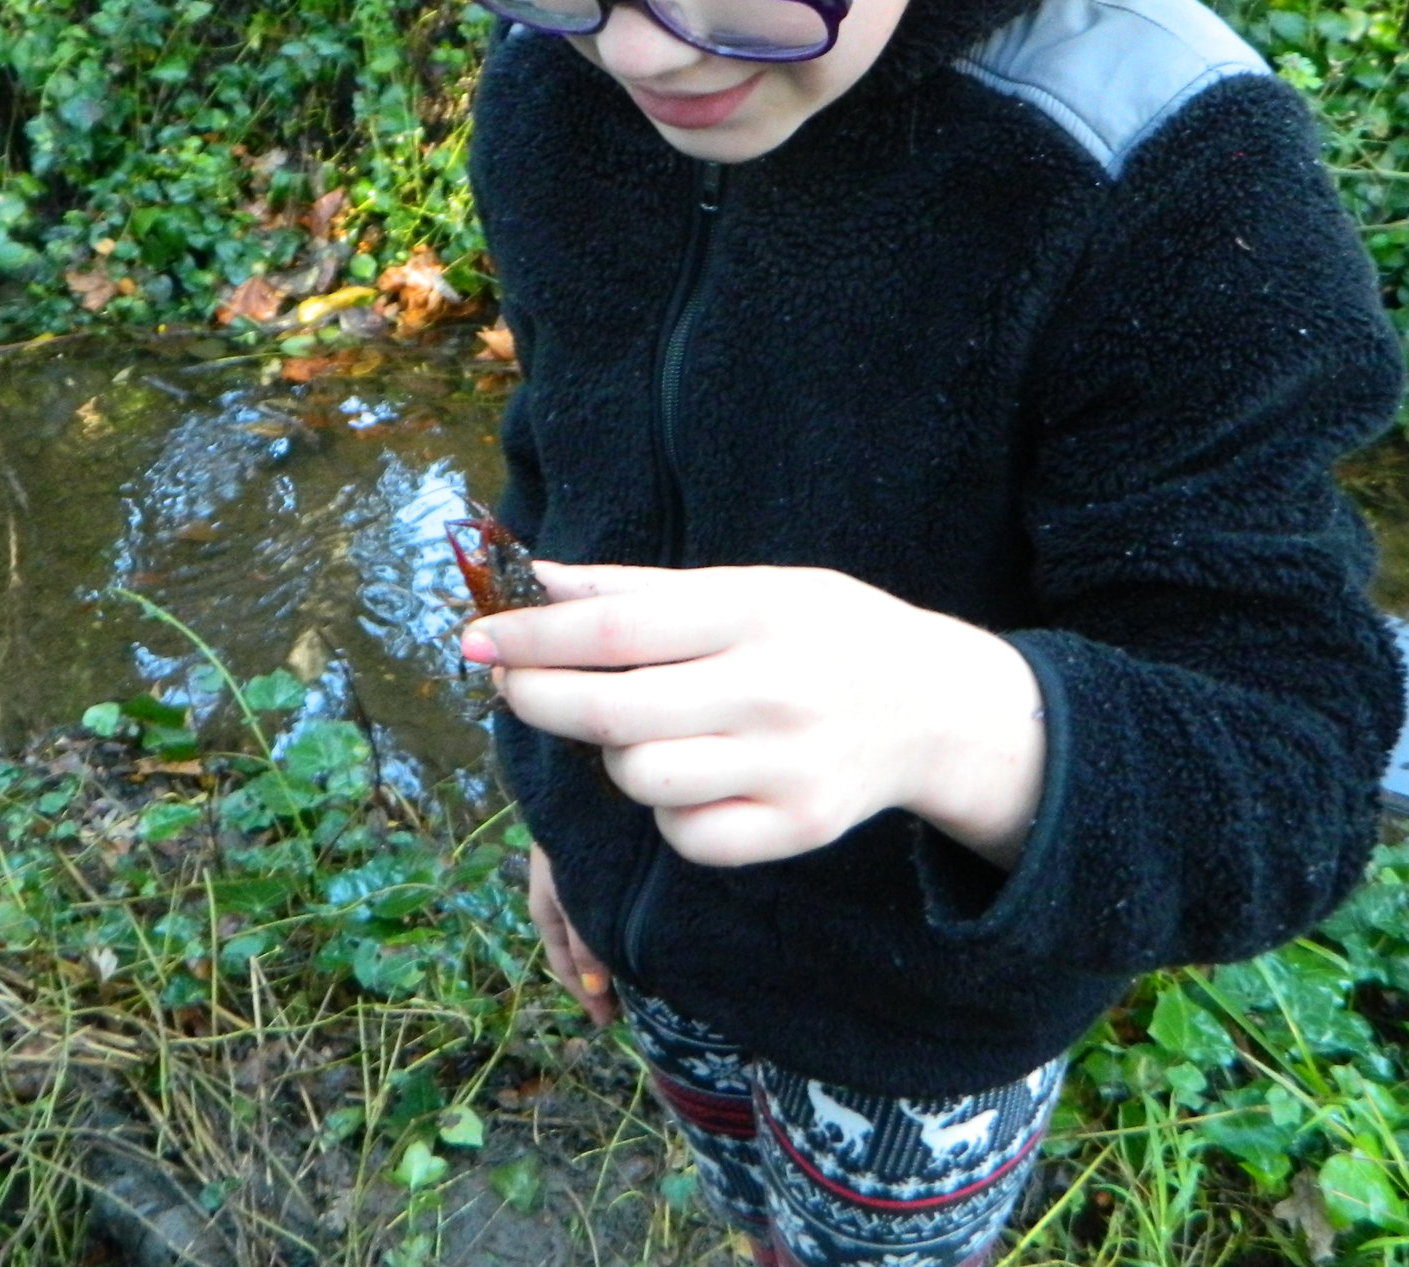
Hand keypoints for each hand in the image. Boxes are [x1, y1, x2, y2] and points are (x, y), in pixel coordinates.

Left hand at [464, 562, 1044, 869]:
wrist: (934, 707)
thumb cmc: (818, 633)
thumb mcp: (745, 585)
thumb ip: (636, 587)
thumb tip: (531, 573)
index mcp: (756, 611)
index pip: (614, 631)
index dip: (532, 637)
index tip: (474, 637)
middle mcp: (772, 690)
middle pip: (612, 713)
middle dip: (536, 697)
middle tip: (510, 683)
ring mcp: (787, 767)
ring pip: (640, 779)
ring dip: (613, 756)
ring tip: (637, 729)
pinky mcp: (796, 829)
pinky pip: (685, 835)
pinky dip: (668, 811)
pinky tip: (690, 777)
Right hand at [527, 843, 617, 1025]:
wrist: (577, 779)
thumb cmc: (575, 838)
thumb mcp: (575, 896)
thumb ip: (586, 943)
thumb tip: (597, 989)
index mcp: (546, 910)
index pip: (562, 965)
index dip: (584, 995)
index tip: (606, 1022)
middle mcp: (555, 898)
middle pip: (572, 951)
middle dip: (594, 981)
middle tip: (621, 1010)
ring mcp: (570, 880)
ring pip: (583, 932)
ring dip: (602, 957)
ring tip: (629, 980)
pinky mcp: (588, 863)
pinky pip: (592, 910)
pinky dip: (606, 930)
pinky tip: (628, 933)